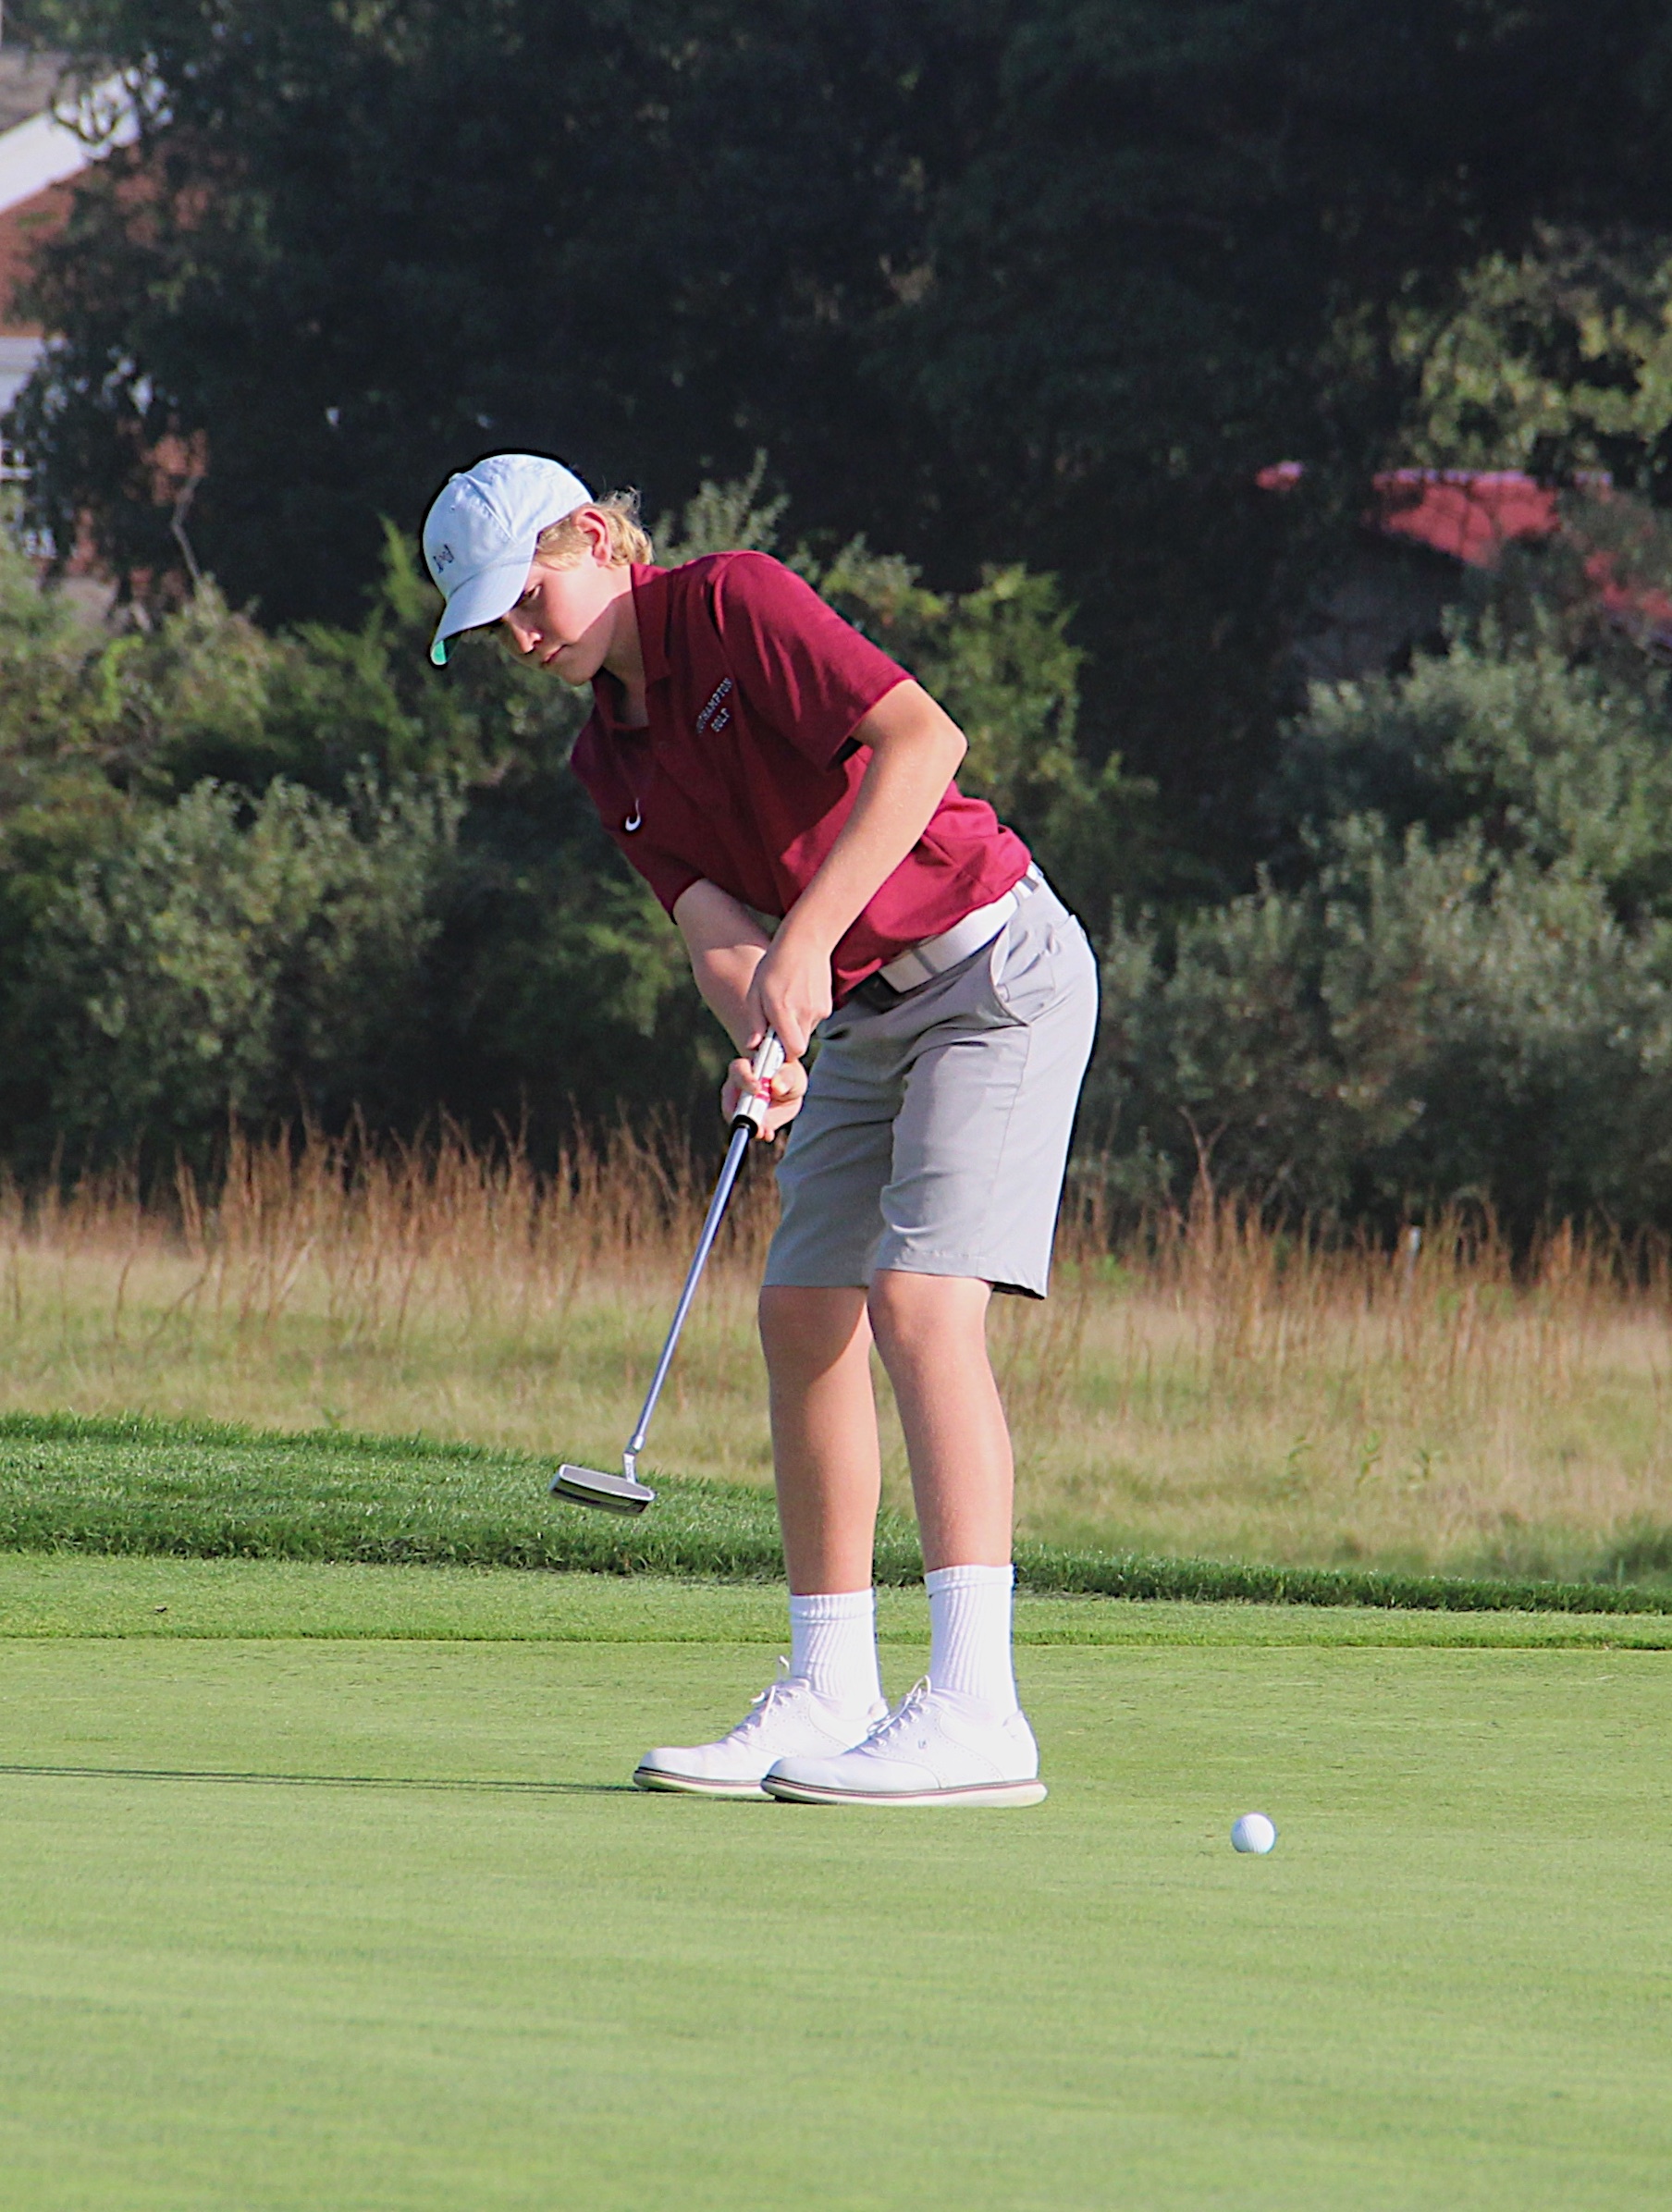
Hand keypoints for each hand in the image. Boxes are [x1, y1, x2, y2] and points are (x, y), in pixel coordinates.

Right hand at [722, 1051, 806, 1138]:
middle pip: (730, 1094)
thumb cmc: (789, 1076)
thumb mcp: (793, 1074)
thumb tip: (776, 1087)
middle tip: (754, 1119)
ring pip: (736, 1113)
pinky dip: (758, 1131)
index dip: (746, 1079)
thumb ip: (787, 1077)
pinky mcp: (746, 1118)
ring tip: (763, 1132)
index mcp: (748, 1066)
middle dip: (740, 1109)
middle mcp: (737, 1084)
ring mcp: (739, 1102)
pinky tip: (768, 1134)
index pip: (739, 1069)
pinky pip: (747, 1126)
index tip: (757, 1089)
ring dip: (749, 1124)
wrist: (790, 1091)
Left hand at [745, 924, 833, 1059]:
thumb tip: (753, 1046)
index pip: (793, 1050)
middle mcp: (804, 1012)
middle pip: (799, 1046)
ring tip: (786, 1003)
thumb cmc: (774, 966)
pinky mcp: (827, 1007)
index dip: (782, 1055)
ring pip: (805, 1033)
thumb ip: (755, 1021)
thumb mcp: (755, 992)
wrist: (805, 943)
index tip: (771, 1051)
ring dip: (794, 1028)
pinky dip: (803, 1017)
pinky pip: (812, 1022)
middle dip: (786, 1043)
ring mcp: (818, 1010)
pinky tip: (797, 997)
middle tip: (774, 1028)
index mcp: (783, 1009)